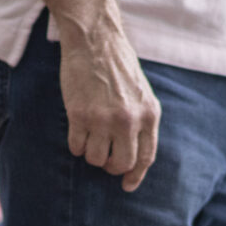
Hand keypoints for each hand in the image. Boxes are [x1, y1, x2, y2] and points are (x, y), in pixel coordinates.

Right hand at [57, 16, 160, 191]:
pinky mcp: (79, 115)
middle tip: (104, 158)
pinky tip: (77, 130)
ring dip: (90, 154)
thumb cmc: (118, 65)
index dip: (136, 175)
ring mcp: (104, 119)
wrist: (95, 40)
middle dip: (111, 167)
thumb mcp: (141, 93)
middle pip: (121, 164)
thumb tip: (133, 157)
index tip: (127, 185)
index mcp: (149, 114)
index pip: (146, 157)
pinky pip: (76, 147)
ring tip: (89, 138)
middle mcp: (129, 120)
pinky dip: (76, 145)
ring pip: (95, 159)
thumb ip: (141, 121)